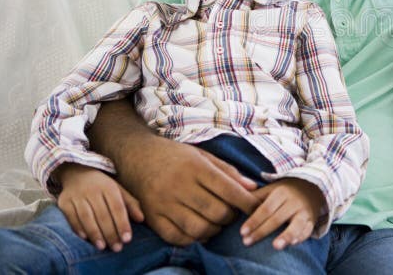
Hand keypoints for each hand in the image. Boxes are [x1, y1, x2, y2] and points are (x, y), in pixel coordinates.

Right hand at [56, 163, 143, 251]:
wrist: (77, 174)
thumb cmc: (103, 187)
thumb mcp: (119, 191)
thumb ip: (131, 204)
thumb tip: (141, 219)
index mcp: (109, 187)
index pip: (117, 208)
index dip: (122, 224)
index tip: (127, 239)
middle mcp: (93, 190)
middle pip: (102, 214)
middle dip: (110, 233)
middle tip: (117, 248)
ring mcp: (77, 196)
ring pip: (87, 217)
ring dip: (95, 234)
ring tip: (102, 247)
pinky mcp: (64, 202)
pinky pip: (71, 217)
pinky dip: (78, 229)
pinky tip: (86, 238)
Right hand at [112, 136, 259, 245]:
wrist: (136, 154)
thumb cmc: (175, 154)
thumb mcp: (202, 155)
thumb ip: (228, 171)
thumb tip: (253, 187)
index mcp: (195, 167)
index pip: (228, 189)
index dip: (246, 202)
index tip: (256, 207)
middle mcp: (179, 185)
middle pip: (216, 211)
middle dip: (231, 217)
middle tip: (232, 213)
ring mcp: (163, 202)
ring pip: (198, 227)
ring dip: (214, 230)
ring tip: (217, 222)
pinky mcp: (152, 216)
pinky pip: (176, 237)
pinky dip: (192, 238)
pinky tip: (199, 230)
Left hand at [241, 178, 323, 248]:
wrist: (311, 187)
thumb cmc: (284, 192)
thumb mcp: (270, 189)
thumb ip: (254, 197)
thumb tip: (232, 201)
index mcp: (281, 192)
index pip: (265, 208)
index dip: (254, 220)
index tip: (242, 232)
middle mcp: (293, 202)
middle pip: (277, 218)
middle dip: (261, 232)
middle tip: (247, 242)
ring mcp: (304, 212)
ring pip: (296, 224)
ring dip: (286, 235)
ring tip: (275, 246)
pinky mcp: (311, 221)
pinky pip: (307, 230)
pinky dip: (301, 237)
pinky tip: (292, 243)